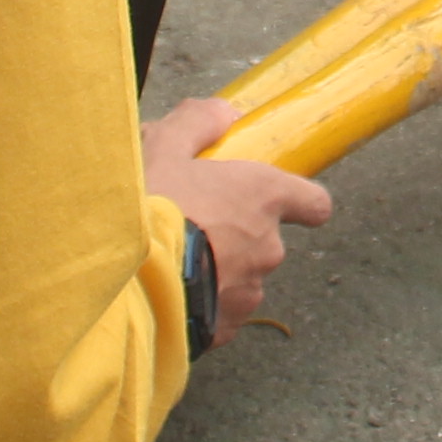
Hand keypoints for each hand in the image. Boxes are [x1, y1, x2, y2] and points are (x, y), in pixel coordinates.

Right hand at [143, 96, 334, 334]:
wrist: (127, 283)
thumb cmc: (150, 209)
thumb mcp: (164, 150)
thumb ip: (196, 125)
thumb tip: (222, 112)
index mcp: (263, 197)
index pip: (314, 203)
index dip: (298, 202)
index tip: (271, 201)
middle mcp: (268, 246)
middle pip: (265, 241)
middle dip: (234, 238)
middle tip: (189, 228)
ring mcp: (249, 292)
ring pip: (240, 279)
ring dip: (216, 273)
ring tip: (170, 263)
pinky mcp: (225, 329)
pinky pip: (218, 313)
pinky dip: (200, 305)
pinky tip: (166, 293)